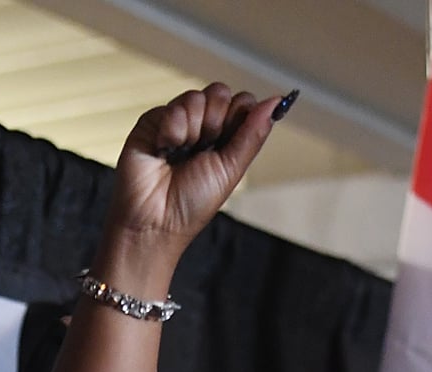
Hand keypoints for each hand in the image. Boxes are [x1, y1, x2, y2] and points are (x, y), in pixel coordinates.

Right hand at [95, 83, 283, 297]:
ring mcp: (178, 121)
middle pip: (221, 93)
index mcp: (226, 139)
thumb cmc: (194, 203)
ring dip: (194, 128)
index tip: (233, 137)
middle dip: (217, 120)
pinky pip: (173, 107)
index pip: (243, 103)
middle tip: (205, 147)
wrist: (155, 218)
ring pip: (197, 97)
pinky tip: (164, 150)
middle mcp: (203, 126)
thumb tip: (278, 100)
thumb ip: (253, 133)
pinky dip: (172, 131)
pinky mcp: (154, 120)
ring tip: (182, 153)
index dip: (242, 114)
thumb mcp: (232, 168)